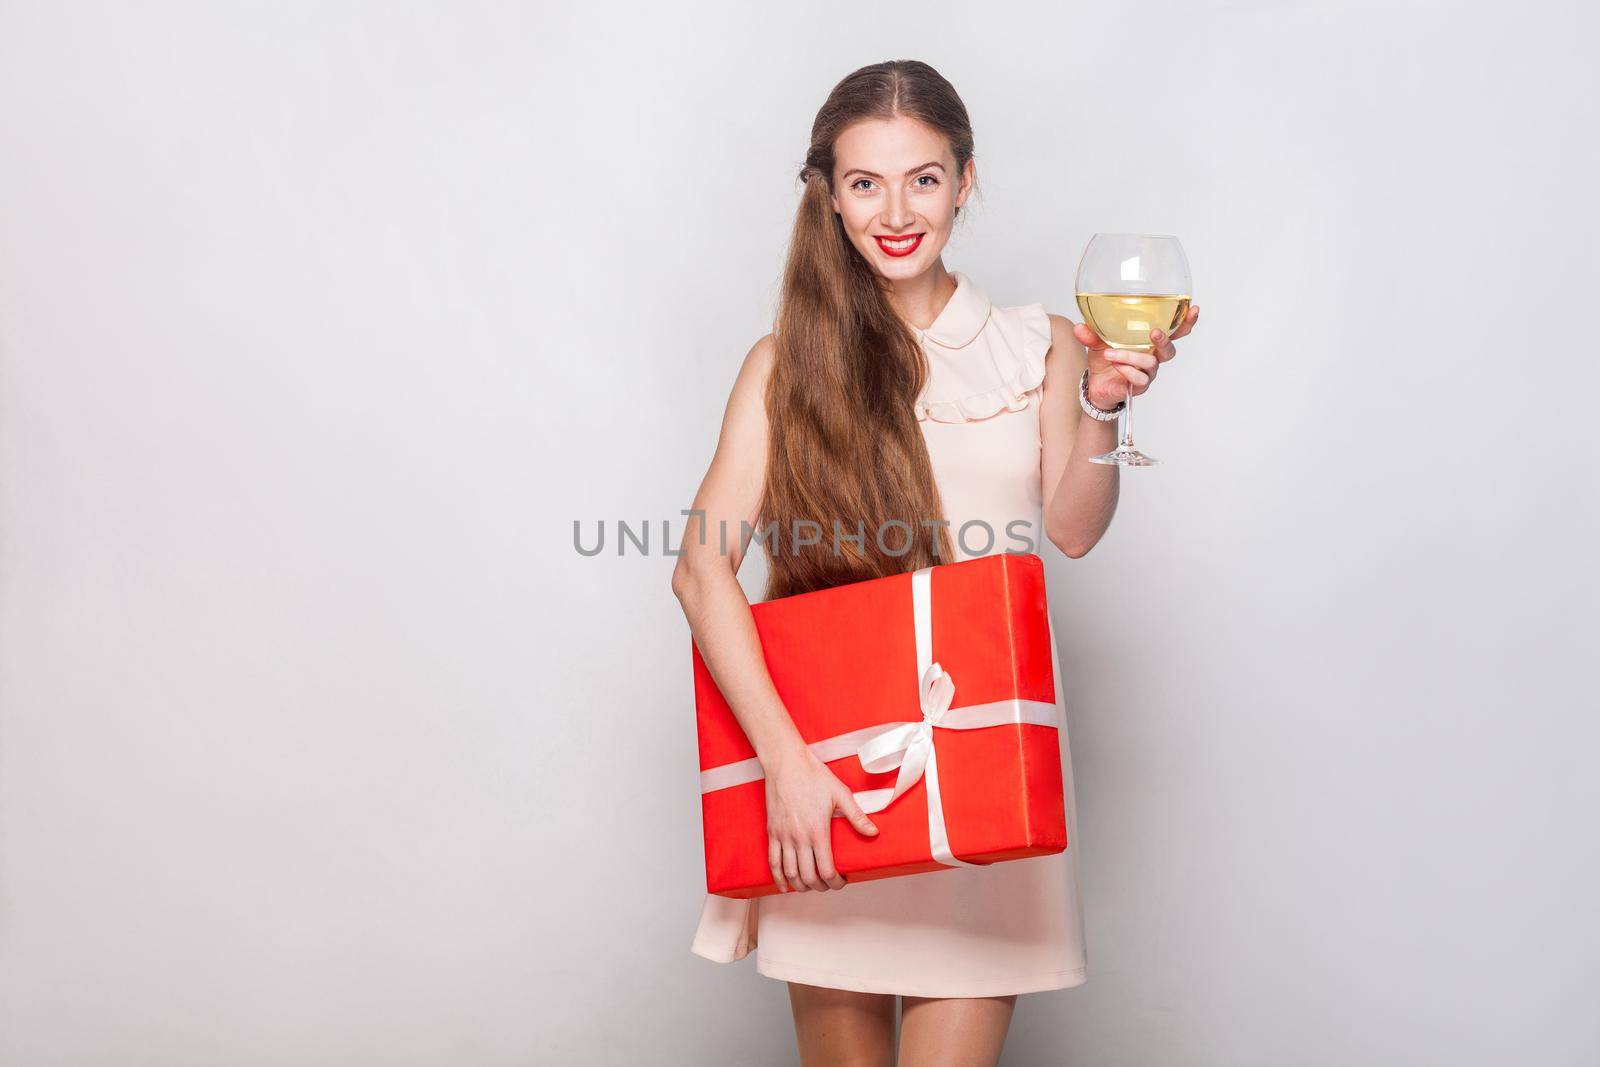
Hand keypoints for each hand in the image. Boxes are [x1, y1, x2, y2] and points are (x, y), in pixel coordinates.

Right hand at [763, 744, 878, 892]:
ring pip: (790, 873)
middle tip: (829, 884)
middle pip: (808, 876)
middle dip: (821, 886)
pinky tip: (785, 886)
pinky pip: (772, 862)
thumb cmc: (812, 775)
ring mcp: (783, 836)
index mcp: (817, 831)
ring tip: (811, 885)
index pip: (826, 870)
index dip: (835, 882)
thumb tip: (873, 832)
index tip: (842, 881)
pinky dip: (779, 878)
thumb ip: (857, 816)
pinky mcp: (772, 832)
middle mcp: (799, 838)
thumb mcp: (840, 794)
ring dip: (801, 886)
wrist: (786, 763)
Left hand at [1074, 304, 1199, 410]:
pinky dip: (1127, 370)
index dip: (1186, 322)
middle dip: (1165, 340)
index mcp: (1148, 342)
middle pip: (1170, 350)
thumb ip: (1091, 334)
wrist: (1094, 385)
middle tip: (1154, 333)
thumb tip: (1080, 326)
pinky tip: (1116, 366)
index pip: (1174, 331)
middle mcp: (1153, 357)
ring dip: (1131, 356)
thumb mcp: (1096, 343)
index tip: (1194, 308)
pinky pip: (1140, 378)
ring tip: (1111, 354)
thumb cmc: (1104, 359)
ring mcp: (1148, 373)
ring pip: (1151, 363)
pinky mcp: (1139, 386)